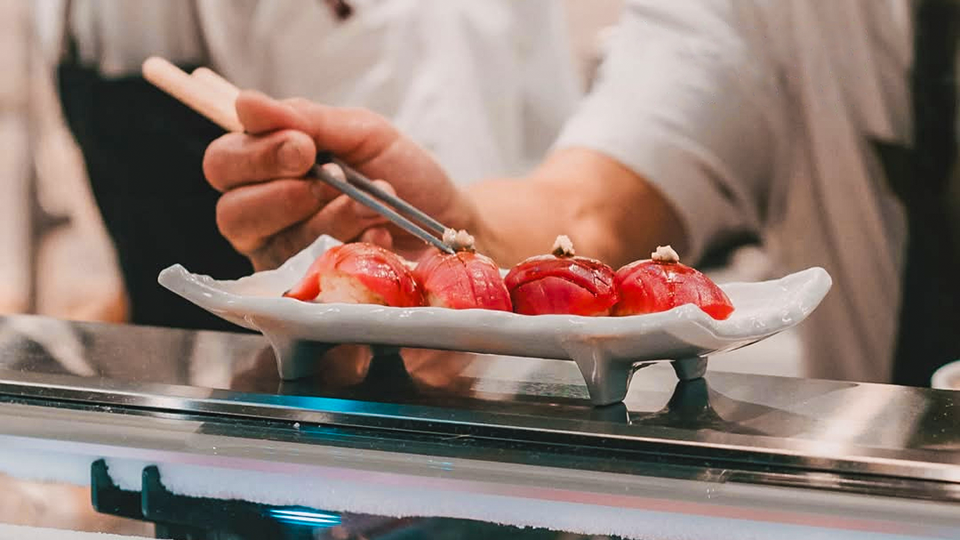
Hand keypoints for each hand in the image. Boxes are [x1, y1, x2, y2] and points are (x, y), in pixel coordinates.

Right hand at [203, 91, 472, 269]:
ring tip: (371, 201)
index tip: (304, 149)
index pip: (223, 165)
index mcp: (265, 170)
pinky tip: (381, 233)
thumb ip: (305, 119)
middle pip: (232, 214)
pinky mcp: (316, 293)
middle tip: (331, 181)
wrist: (449, 219)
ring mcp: (287, 261)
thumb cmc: (402, 172)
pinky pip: (317, 275)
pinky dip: (355, 244)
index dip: (257, 157)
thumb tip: (246, 104)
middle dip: (286, 196)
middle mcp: (264, 218)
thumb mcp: (360, 132)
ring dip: (331, 218)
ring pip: (278, 245)